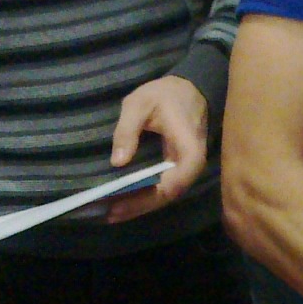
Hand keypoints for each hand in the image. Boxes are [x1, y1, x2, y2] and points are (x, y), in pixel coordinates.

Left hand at [107, 75, 208, 222]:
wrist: (189, 89)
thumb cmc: (166, 95)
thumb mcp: (140, 104)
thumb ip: (127, 130)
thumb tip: (117, 162)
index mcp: (189, 149)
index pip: (176, 181)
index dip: (150, 196)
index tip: (122, 202)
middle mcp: (192, 165)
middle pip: (168, 194)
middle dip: (139, 206)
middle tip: (110, 214)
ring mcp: (186, 170)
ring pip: (165, 195)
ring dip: (140, 206)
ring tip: (112, 213)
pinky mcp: (179, 170)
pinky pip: (164, 188)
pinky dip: (145, 197)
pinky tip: (125, 202)